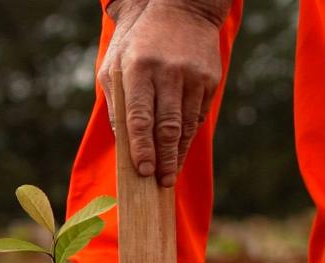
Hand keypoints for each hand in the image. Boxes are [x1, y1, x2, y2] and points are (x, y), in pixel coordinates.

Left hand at [98, 0, 228, 186]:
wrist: (183, 9)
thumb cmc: (138, 42)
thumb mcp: (114, 64)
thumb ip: (116, 101)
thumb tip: (122, 140)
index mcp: (139, 69)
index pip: (140, 117)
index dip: (141, 148)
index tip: (142, 171)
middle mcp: (168, 73)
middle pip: (166, 126)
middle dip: (163, 159)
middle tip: (160, 183)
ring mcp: (192, 77)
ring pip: (185, 125)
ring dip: (178, 154)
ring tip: (170, 176)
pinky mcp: (209, 79)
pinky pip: (198, 115)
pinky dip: (189, 137)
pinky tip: (181, 152)